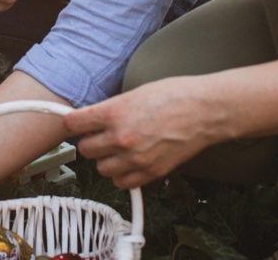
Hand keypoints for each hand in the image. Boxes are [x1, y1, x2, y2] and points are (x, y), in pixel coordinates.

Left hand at [64, 76, 219, 188]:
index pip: (72, 125)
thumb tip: (90, 119)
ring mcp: (136, 158)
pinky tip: (128, 162)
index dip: (73, 123)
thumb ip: (108, 109)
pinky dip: (122, 175)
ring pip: (101, 169)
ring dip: (106, 159)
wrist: (205, 110)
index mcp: (113, 114)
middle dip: (91, 141)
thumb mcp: (132, 94)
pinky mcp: (151, 172)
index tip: (76, 123)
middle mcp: (121, 138)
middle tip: (101, 135)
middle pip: (85, 149)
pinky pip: (122, 182)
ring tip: (118, 148)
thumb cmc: (174, 96)